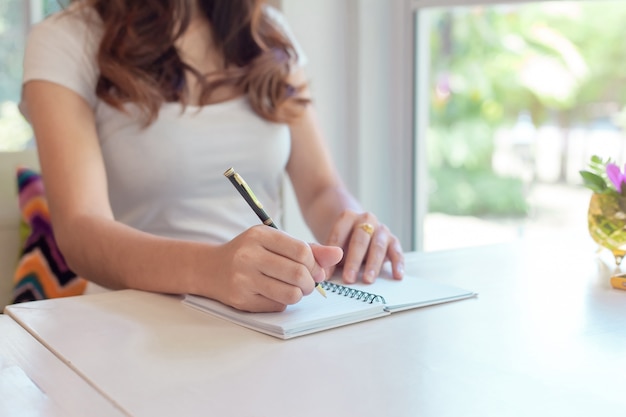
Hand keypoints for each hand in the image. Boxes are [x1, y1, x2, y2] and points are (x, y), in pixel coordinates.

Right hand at [208, 225, 342, 311]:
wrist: (210, 268)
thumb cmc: (249, 253)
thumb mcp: (274, 242)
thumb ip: (307, 248)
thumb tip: (338, 254)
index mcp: (259, 235)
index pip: (301, 251)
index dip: (315, 264)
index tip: (314, 269)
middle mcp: (249, 255)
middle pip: (298, 274)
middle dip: (310, 282)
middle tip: (308, 283)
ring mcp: (243, 279)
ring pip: (290, 294)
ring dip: (300, 294)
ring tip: (295, 289)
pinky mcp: (241, 299)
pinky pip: (277, 306)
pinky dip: (283, 302)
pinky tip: (275, 293)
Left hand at [324, 210, 403, 283]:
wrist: (355, 227)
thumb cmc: (342, 239)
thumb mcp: (332, 244)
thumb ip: (328, 256)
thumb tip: (322, 274)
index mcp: (347, 217)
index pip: (338, 236)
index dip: (332, 256)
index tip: (327, 274)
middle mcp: (366, 220)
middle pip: (360, 240)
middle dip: (354, 261)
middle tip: (348, 279)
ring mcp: (381, 229)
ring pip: (378, 246)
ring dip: (373, 265)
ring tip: (367, 280)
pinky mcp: (393, 240)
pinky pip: (397, 252)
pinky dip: (398, 264)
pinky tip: (397, 275)